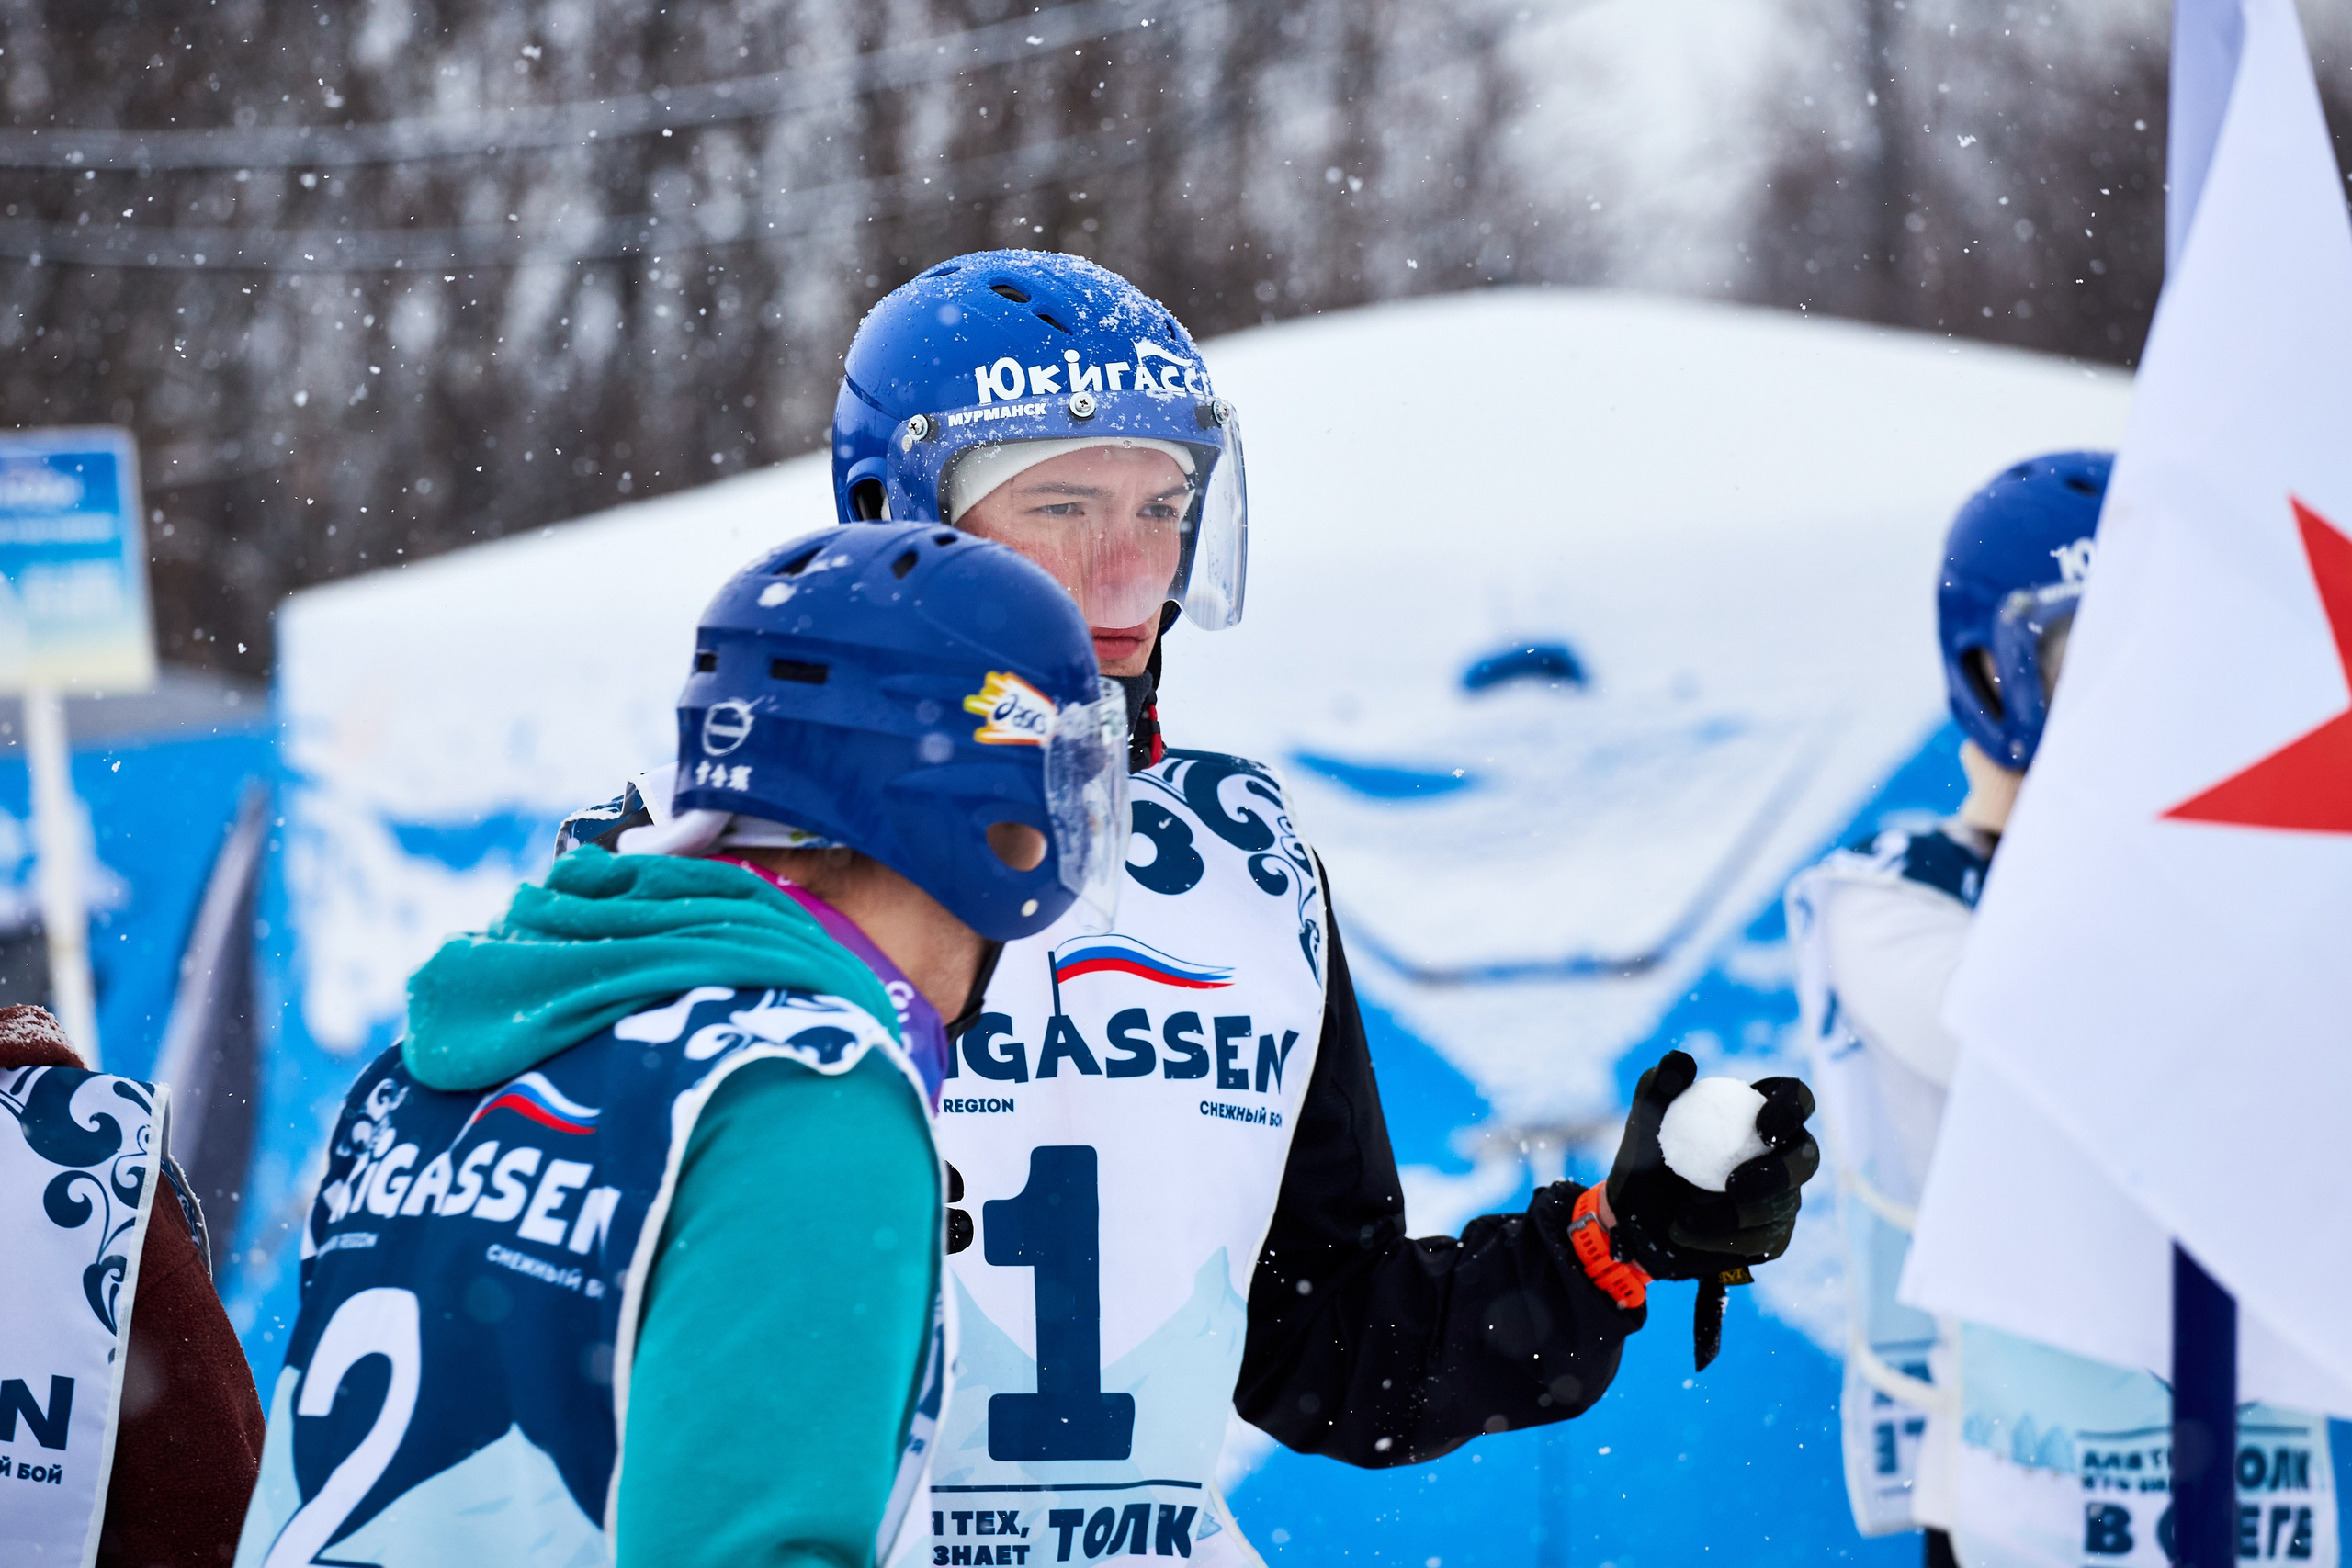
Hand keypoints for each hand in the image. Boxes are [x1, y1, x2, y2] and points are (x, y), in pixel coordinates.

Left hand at [1603, 1050, 1819, 1280]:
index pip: (1796, 1099)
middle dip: (1780, 1174)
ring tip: (1684, 1216)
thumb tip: (1682, 1060)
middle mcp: (1780, 1156)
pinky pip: (1763, 1241)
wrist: (1631, 1218)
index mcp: (1759, 1114)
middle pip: (1806, 1158)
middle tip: (1734, 1184)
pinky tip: (1686, 1233)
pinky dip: (1723, 1239)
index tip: (1762, 1126)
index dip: (1793, 1109)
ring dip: (1736, 1215)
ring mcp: (1780, 1199)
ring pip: (1784, 1206)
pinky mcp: (1770, 1237)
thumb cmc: (1644, 1162)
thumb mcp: (1644, 1123)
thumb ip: (1660, 1087)